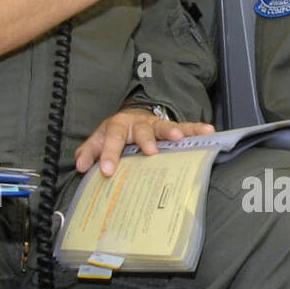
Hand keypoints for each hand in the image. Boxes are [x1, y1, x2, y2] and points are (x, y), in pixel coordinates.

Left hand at [75, 108, 214, 176]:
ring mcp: (154, 125)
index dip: (109, 154)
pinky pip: (185, 127)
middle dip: (144, 140)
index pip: (111, 139)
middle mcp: (136, 123)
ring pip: (163, 126)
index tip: (107, 171)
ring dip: (171, 131)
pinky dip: (195, 129)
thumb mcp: (98, 141)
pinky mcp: (170, 128)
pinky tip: (208, 131)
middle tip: (149, 152)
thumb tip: (81, 166)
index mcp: (116, 127)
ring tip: (178, 137)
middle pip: (139, 130)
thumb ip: (89, 152)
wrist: (132, 117)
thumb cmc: (115, 134)